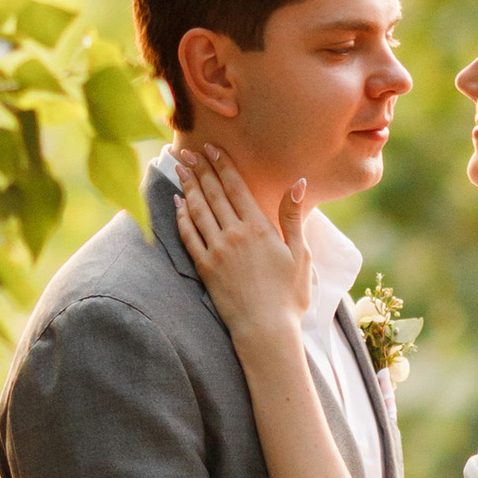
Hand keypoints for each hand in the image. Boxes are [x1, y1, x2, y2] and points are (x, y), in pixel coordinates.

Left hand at [173, 145, 311, 344]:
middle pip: (213, 194)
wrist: (265, 329)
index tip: (212, 148)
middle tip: (187, 150)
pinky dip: (181, 217)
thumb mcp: (300, 253)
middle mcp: (234, 234)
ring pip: (198, 211)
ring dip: (188, 187)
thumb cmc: (288, 294)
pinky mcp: (205, 267)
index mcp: (258, 227)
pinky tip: (177, 204)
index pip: (235, 187)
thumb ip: (293, 216)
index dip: (222, 165)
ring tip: (179, 169)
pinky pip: (189, 236)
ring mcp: (216, 250)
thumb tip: (297, 183)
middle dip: (200, 169)